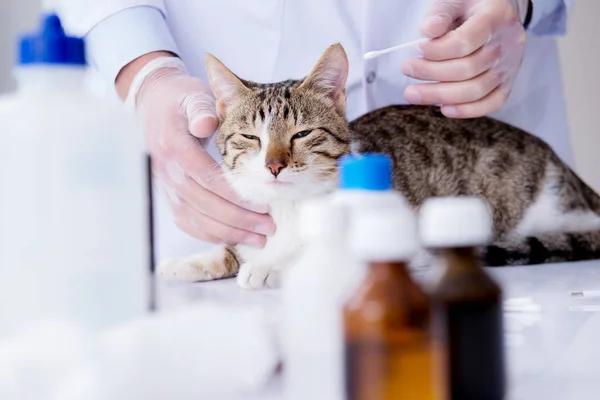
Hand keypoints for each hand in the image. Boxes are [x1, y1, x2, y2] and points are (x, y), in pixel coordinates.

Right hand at [118, 52, 274, 246]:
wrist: (152, 104)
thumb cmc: (180, 100)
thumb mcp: (192, 96)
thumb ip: (201, 109)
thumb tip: (205, 123)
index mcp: (174, 146)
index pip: (206, 177)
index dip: (234, 195)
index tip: (262, 206)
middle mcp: (166, 170)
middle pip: (203, 204)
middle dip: (238, 220)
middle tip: (268, 228)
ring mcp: (165, 185)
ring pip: (195, 218)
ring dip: (228, 232)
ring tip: (258, 239)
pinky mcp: (167, 194)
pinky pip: (186, 221)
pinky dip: (209, 234)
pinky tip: (233, 237)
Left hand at [402, 0, 528, 117]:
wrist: (497, 12)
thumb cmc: (470, 7)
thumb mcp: (454, 0)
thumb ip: (440, 13)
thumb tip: (427, 30)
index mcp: (495, 17)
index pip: (465, 42)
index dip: (436, 50)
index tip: (416, 48)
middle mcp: (507, 44)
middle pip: (468, 69)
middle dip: (430, 73)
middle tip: (406, 69)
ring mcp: (510, 65)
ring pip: (476, 90)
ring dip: (439, 95)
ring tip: (413, 93)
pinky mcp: (507, 82)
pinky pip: (492, 103)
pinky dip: (467, 110)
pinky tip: (444, 108)